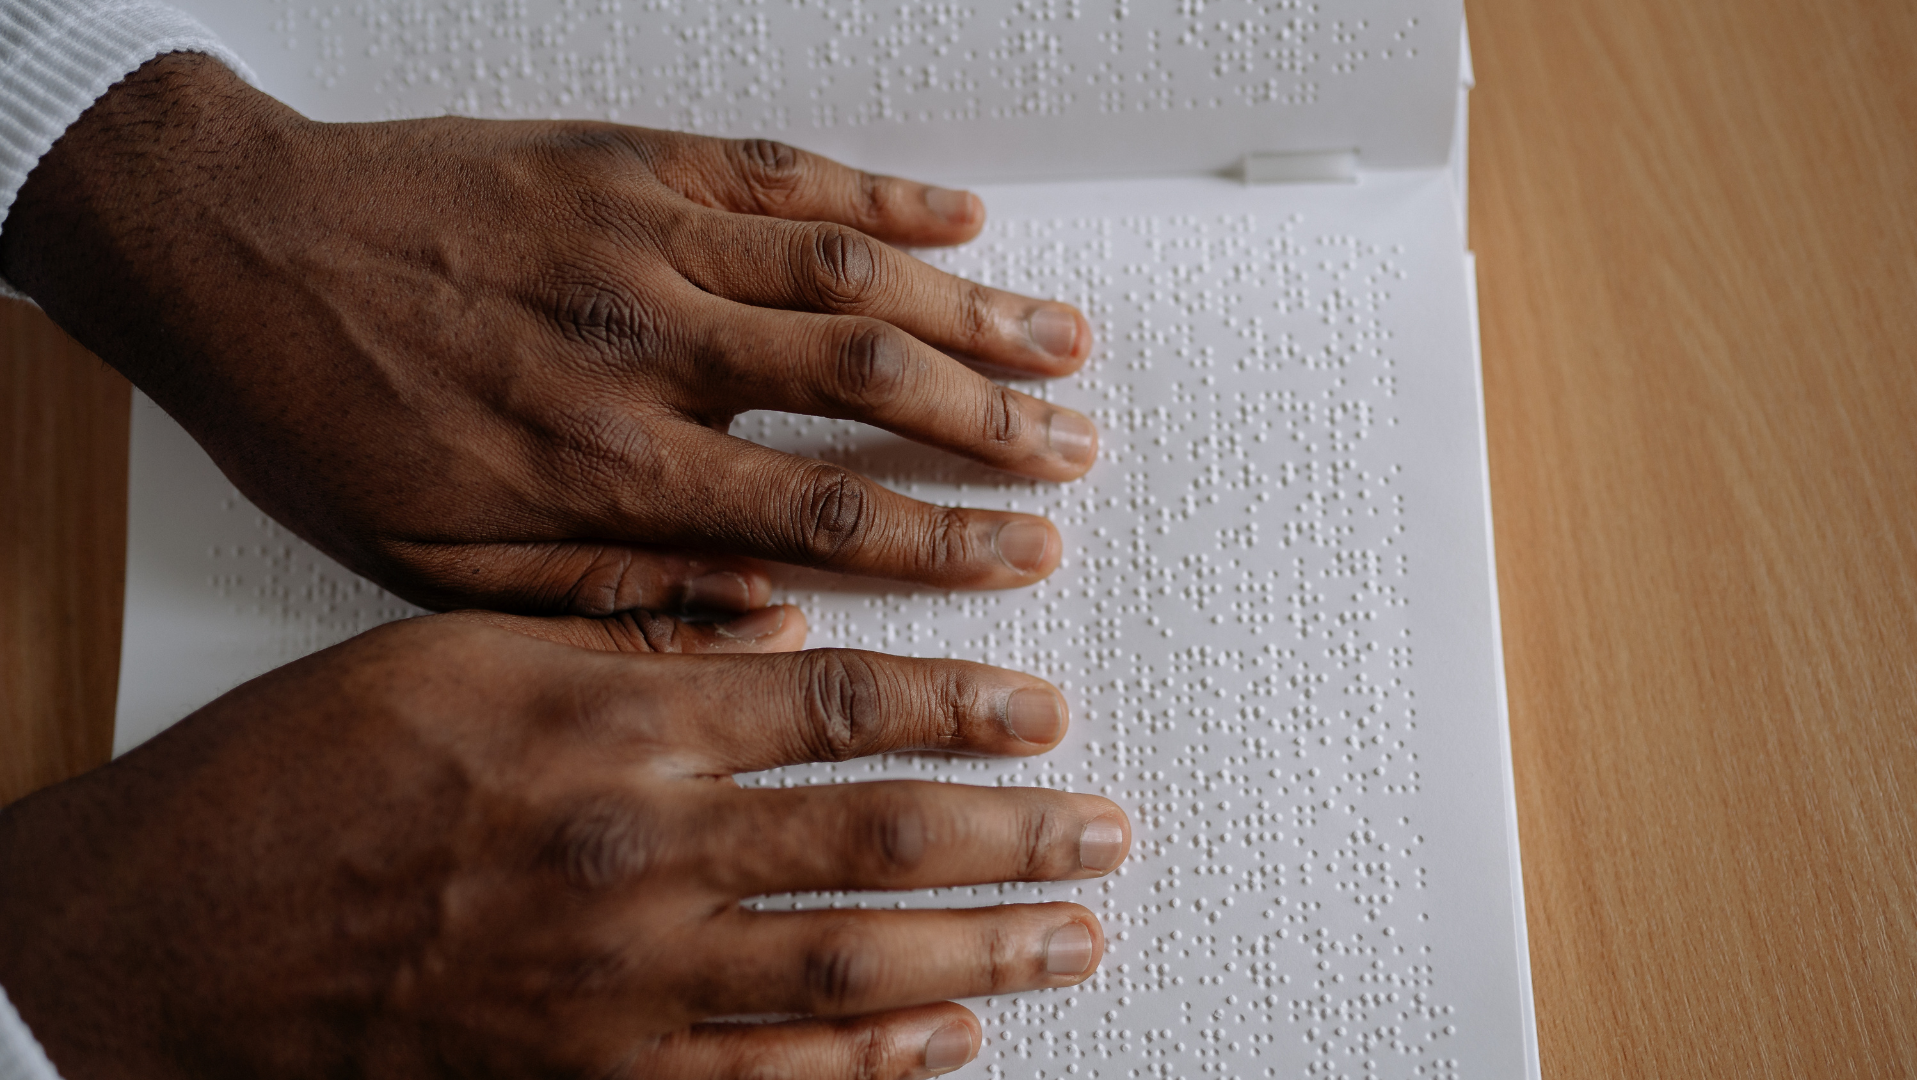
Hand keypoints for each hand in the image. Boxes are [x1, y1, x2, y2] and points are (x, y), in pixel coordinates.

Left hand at [0, 53, 1098, 615]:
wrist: (228, 253)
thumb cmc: (326, 420)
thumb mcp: (434, 565)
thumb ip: (608, 602)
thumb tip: (761, 623)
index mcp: (603, 468)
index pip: (817, 512)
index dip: (943, 537)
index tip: (1027, 549)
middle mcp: (645, 349)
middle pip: (866, 384)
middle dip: (994, 420)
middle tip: (1081, 444)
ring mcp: (643, 239)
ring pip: (846, 273)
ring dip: (971, 305)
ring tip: (1064, 338)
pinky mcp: (625, 160)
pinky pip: (780, 172)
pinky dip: (880, 194)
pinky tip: (956, 217)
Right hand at [0, 612, 1129, 1078]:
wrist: (173, 931)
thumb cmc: (304, 773)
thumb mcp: (458, 649)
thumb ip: (626, 635)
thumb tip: (769, 618)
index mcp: (614, 725)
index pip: (840, 707)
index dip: (962, 707)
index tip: (1046, 712)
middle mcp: (641, 854)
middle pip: (876, 840)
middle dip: (1012, 835)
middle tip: (1106, 833)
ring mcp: (623, 983)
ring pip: (848, 968)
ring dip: (980, 952)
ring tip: (1073, 937)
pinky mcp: (592, 1077)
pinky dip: (867, 1074)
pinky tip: (944, 1049)